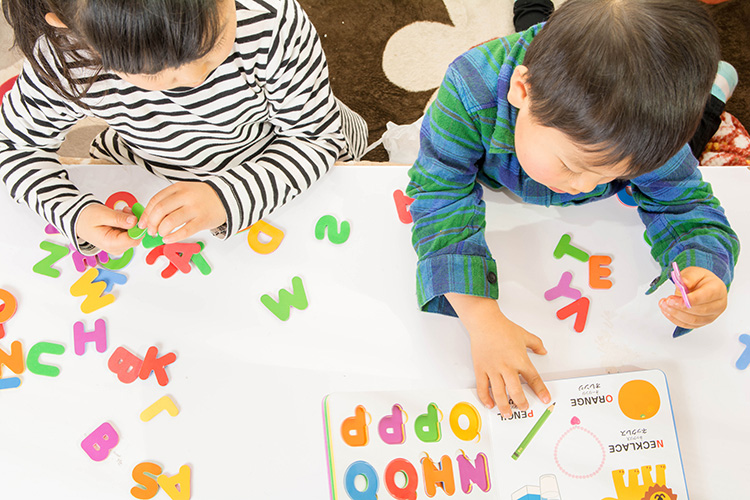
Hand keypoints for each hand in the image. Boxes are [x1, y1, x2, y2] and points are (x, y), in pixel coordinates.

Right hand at [76, 203, 140, 254]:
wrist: (77, 219)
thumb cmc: (86, 218)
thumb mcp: (102, 215)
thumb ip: (119, 219)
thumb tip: (134, 221)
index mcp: (111, 243)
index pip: (134, 239)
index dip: (138, 227)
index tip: (135, 215)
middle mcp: (116, 247)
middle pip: (135, 236)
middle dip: (133, 222)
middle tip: (125, 210)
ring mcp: (119, 245)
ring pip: (133, 232)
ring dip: (129, 221)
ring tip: (118, 213)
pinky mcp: (120, 240)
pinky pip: (129, 231)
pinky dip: (126, 222)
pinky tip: (118, 217)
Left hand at [137, 182, 226, 243]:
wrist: (227, 197)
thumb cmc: (203, 197)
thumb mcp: (184, 192)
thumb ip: (169, 201)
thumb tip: (151, 218)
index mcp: (178, 188)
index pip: (155, 201)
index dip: (146, 215)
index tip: (143, 224)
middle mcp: (185, 196)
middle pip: (160, 211)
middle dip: (152, 224)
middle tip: (152, 231)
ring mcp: (194, 208)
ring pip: (170, 222)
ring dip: (161, 231)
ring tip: (162, 235)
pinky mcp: (202, 220)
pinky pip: (184, 231)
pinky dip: (173, 237)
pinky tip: (169, 239)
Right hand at [446, 293, 550, 417]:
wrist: (484, 322)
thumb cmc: (503, 328)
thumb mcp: (524, 335)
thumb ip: (536, 344)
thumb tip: (543, 351)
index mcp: (520, 359)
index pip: (533, 379)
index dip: (541, 390)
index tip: (545, 398)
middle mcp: (507, 367)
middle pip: (516, 391)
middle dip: (521, 402)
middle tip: (524, 407)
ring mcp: (493, 369)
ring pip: (499, 393)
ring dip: (504, 406)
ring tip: (507, 413)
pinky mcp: (480, 369)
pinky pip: (482, 387)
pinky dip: (486, 398)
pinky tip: (490, 404)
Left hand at [659, 266, 727, 327]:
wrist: (702, 287)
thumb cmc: (700, 280)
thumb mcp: (694, 272)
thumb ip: (689, 277)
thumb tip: (683, 282)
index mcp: (718, 290)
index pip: (706, 296)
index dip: (691, 300)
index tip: (676, 299)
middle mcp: (718, 305)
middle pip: (700, 311)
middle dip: (680, 307)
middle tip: (667, 301)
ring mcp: (711, 316)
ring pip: (693, 320)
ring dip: (676, 314)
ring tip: (664, 305)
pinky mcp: (702, 322)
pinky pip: (688, 325)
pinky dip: (675, 319)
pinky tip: (667, 311)